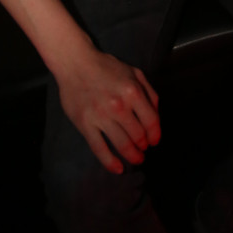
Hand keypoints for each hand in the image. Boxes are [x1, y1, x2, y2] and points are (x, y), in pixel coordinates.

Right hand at [56, 47, 160, 173]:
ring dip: (132, 155)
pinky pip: (99, 149)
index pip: (151, 121)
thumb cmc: (107, 67)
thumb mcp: (134, 72)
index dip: (155, 134)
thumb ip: (149, 92)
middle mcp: (119, 106)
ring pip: (122, 144)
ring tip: (136, 159)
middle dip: (143, 145)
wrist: (76, 64)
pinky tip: (118, 169)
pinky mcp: (85, 125)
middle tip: (143, 150)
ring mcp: (101, 117)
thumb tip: (156, 114)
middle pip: (138, 135)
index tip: (155, 141)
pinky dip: (110, 162)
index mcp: (133, 92)